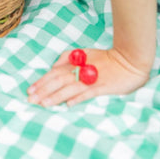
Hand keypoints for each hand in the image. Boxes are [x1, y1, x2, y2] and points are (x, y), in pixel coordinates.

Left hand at [27, 47, 149, 106]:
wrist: (129, 60)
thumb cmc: (107, 58)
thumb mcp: (86, 53)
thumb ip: (69, 58)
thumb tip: (53, 67)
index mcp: (76, 62)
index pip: (54, 72)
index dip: (42, 81)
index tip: (30, 91)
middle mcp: (81, 70)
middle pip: (59, 80)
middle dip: (44, 90)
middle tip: (31, 100)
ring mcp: (92, 78)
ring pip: (70, 88)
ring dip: (56, 96)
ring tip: (44, 104)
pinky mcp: (103, 87)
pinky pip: (88, 93)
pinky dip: (78, 98)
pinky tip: (69, 105)